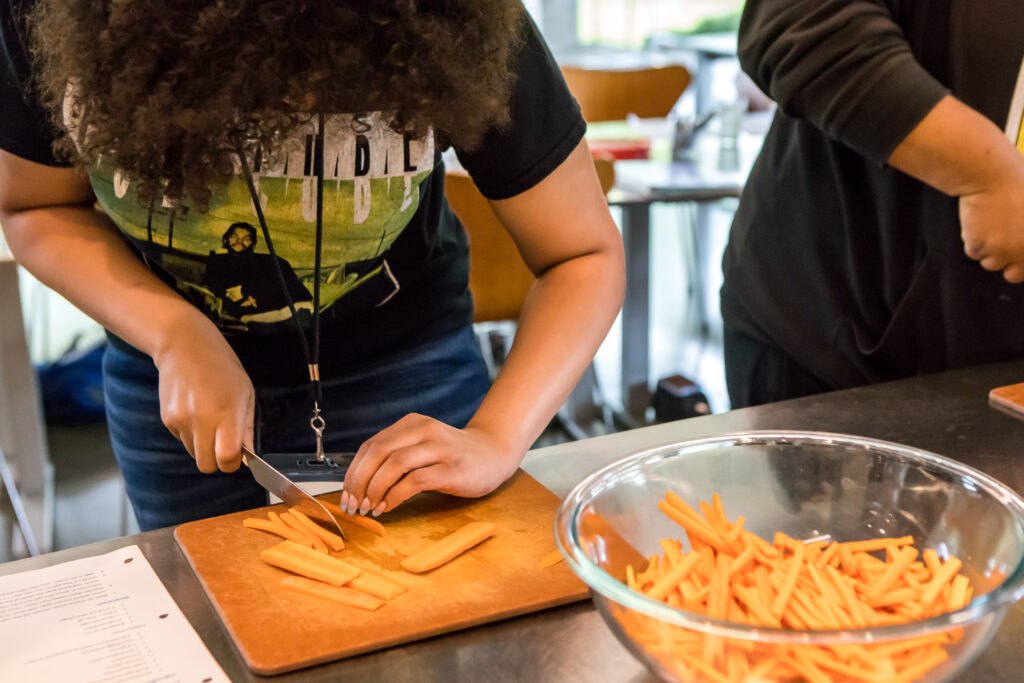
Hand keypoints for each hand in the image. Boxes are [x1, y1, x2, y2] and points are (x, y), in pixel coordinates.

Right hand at [152, 324, 254, 472]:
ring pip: (194, 454)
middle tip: (223, 445)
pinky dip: (190, 434)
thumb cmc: (222, 369)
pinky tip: (195, 411)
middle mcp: (202, 418)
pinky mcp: (167, 419)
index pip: (227, 458)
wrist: (184, 346)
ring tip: (209, 420)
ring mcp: (181, 420)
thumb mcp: (245, 394)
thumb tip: (248, 457)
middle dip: (217, 461)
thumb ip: (247, 428)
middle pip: (207, 465)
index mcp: (227, 412)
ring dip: (204, 446)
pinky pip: (182, 440)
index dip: (232, 463)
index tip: (237, 456)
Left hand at [339, 414, 520, 516]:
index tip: (346, 495)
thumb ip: (396, 456)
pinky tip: (388, 507)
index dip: (354, 471)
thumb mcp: (422, 446)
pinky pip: (415, 481)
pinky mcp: (452, 469)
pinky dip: (395, 496)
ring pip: (394, 464)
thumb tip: (359, 484)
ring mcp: (440, 448)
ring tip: (369, 508)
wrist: (494, 453)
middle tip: (353, 505)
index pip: (371, 445)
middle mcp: (425, 430)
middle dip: (359, 481)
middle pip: (378, 452)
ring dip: (375, 489)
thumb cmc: (453, 456)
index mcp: (412, 424)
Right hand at [960, 157, 1023, 281]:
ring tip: (989, 225)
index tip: (1015, 248)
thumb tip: (1022, 244)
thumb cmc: (1017, 182)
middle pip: (1014, 274)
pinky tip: (978, 221)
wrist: (991, 174)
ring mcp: (1005, 251)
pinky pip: (973, 253)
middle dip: (1007, 261)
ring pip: (990, 263)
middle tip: (1000, 244)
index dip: (1022, 258)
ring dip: (987, 248)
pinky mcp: (982, 247)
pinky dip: (972, 240)